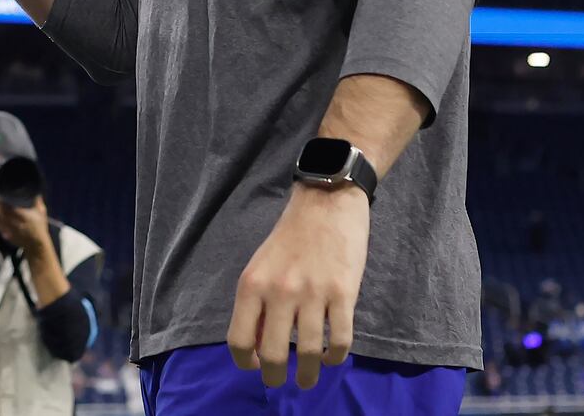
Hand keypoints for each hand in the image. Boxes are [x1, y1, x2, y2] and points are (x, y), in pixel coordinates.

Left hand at [0, 194, 50, 254]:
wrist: (37, 245)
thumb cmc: (39, 227)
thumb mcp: (41, 213)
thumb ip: (37, 202)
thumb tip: (36, 191)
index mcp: (24, 217)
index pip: (9, 208)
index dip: (1, 201)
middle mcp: (16, 224)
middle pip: (1, 213)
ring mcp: (10, 231)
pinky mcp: (7, 236)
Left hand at [226, 184, 368, 389]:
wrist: (326, 201)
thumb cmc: (291, 237)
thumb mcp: (260, 266)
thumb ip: (257, 304)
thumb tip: (258, 347)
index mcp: (252, 284)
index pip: (239, 340)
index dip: (246, 362)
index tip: (255, 367)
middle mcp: (279, 291)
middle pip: (274, 355)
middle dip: (276, 377)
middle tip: (281, 382)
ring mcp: (313, 293)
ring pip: (310, 353)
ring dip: (309, 375)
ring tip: (308, 380)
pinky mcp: (343, 293)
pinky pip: (340, 340)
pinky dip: (336, 358)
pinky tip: (333, 358)